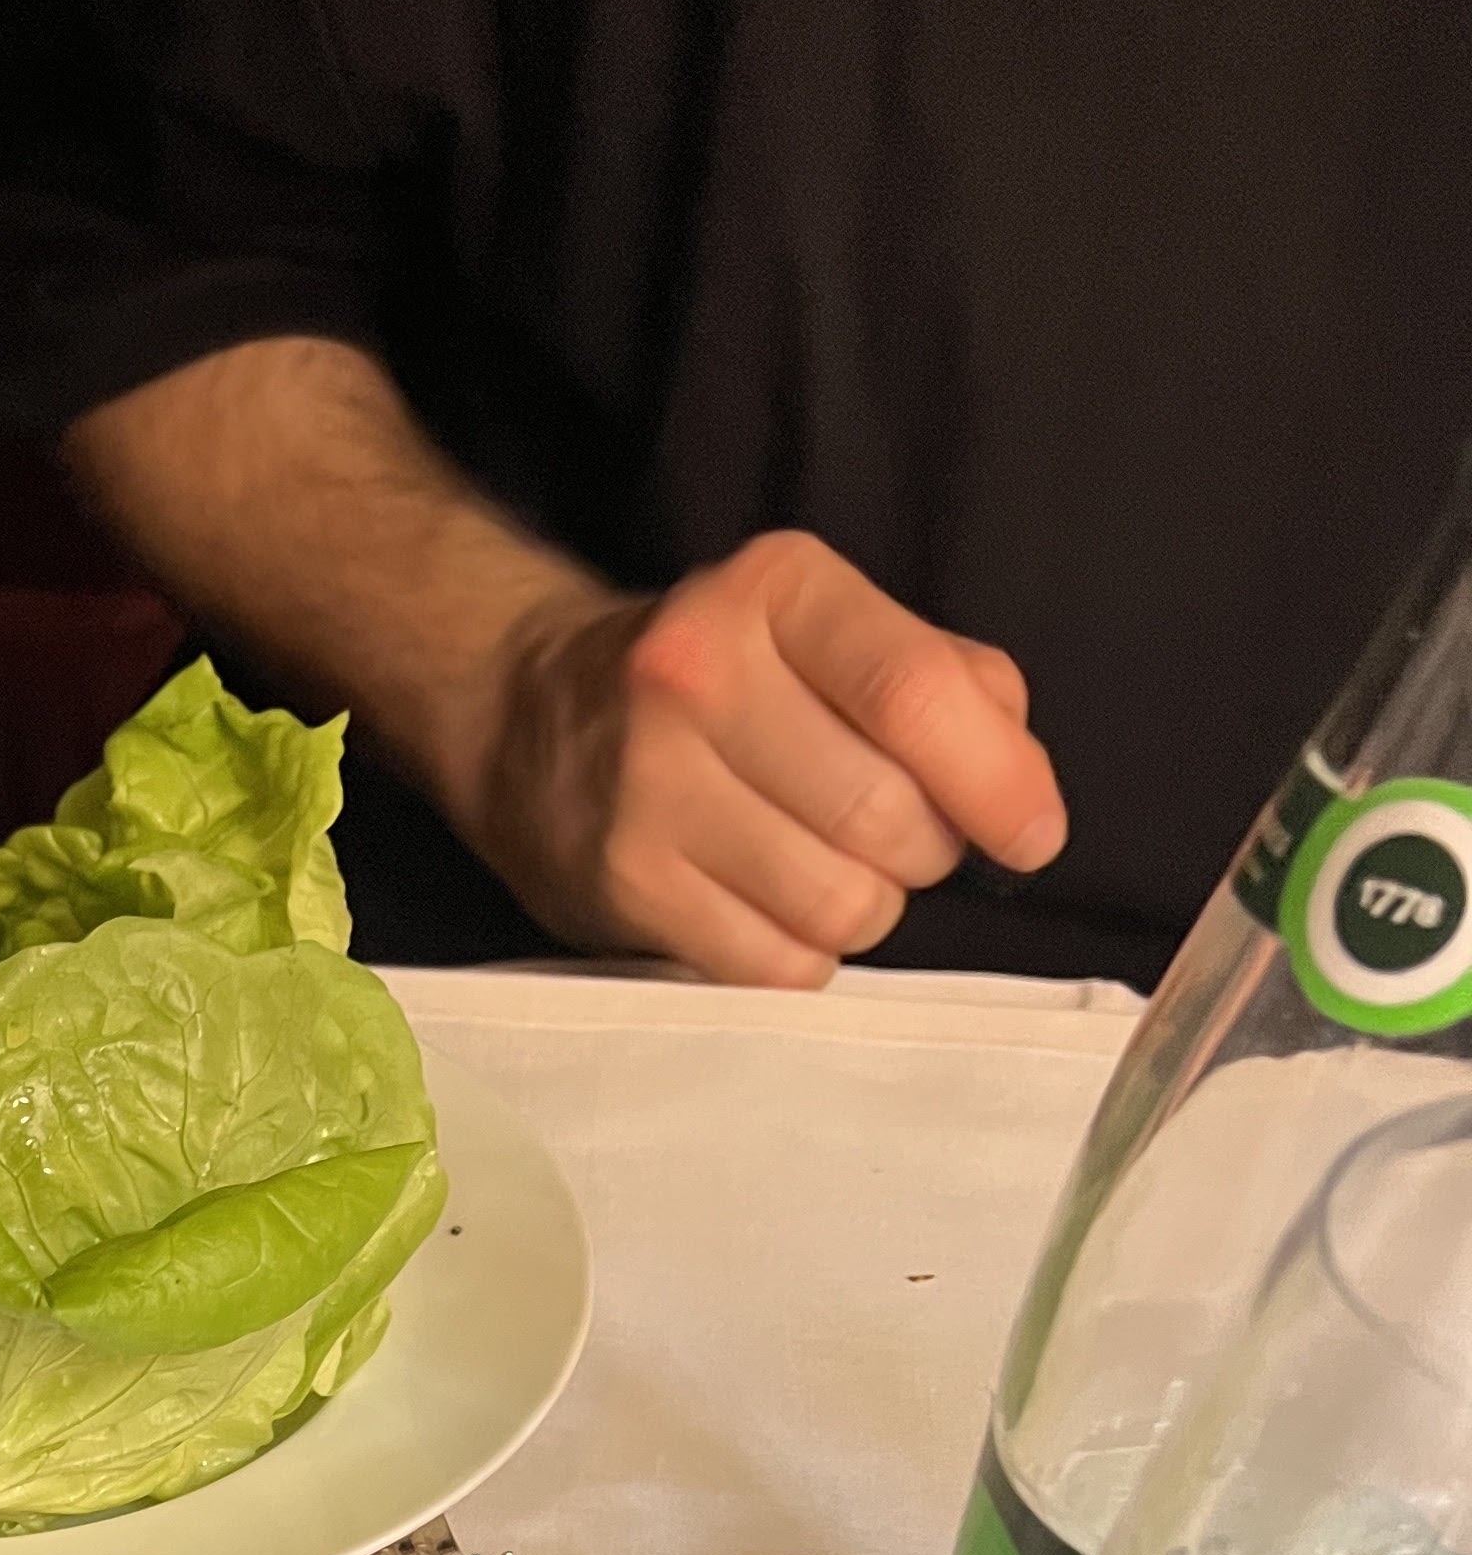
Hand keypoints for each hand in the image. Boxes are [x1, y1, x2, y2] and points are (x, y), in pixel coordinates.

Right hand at [466, 531, 1067, 984]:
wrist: (523, 714)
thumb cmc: (713, 678)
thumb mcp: (826, 629)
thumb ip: (947, 682)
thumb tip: (1019, 791)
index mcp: (775, 590)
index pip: (915, 693)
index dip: (998, 782)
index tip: (1032, 834)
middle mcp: (698, 676)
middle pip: (888, 817)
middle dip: (925, 850)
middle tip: (896, 837)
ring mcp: (650, 787)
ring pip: (839, 904)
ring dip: (864, 908)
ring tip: (827, 869)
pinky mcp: (623, 883)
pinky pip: (776, 964)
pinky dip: (801, 953)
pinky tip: (770, 906)